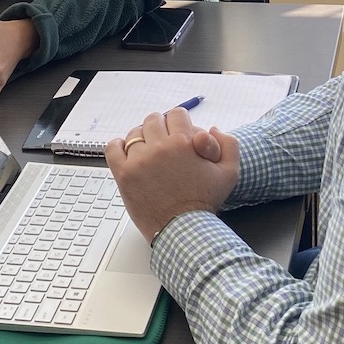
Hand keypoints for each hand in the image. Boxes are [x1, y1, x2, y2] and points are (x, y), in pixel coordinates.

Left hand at [105, 109, 239, 243]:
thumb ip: (229, 144)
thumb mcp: (229, 172)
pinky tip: (129, 154)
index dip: (180, 123)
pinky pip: (113, 148)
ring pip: (135, 133)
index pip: (176, 114)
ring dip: (142, 138)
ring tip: (149, 152)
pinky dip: (119, 146)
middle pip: (154, 120)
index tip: (179, 134)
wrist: (182, 229)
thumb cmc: (204, 202)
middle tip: (165, 143)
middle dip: (161, 128)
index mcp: (184, 142)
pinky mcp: (124, 174)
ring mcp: (139, 161)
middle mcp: (160, 148)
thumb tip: (213, 128)